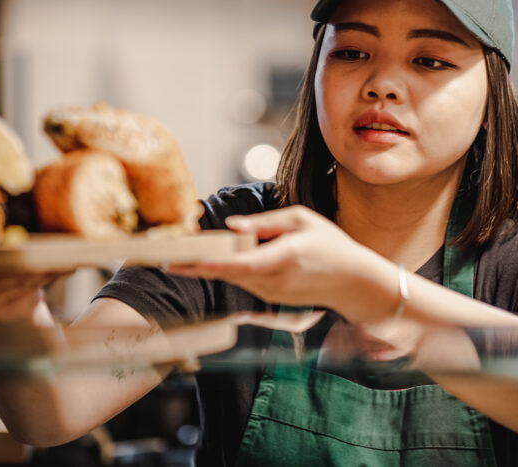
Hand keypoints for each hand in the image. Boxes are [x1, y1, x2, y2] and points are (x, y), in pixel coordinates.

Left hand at [166, 206, 392, 322]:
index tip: (180, 261)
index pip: (237, 264)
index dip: (206, 264)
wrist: (354, 283)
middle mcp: (274, 279)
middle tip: (163, 259)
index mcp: (284, 256)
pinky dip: (226, 272)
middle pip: (225, 274)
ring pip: (232, 278)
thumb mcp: (303, 220)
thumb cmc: (331, 244)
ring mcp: (272, 292)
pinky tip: (212, 262)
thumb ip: (266, 223)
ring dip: (208, 269)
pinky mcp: (272, 298)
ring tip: (181, 258)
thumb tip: (232, 226)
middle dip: (195, 267)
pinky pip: (243, 281)